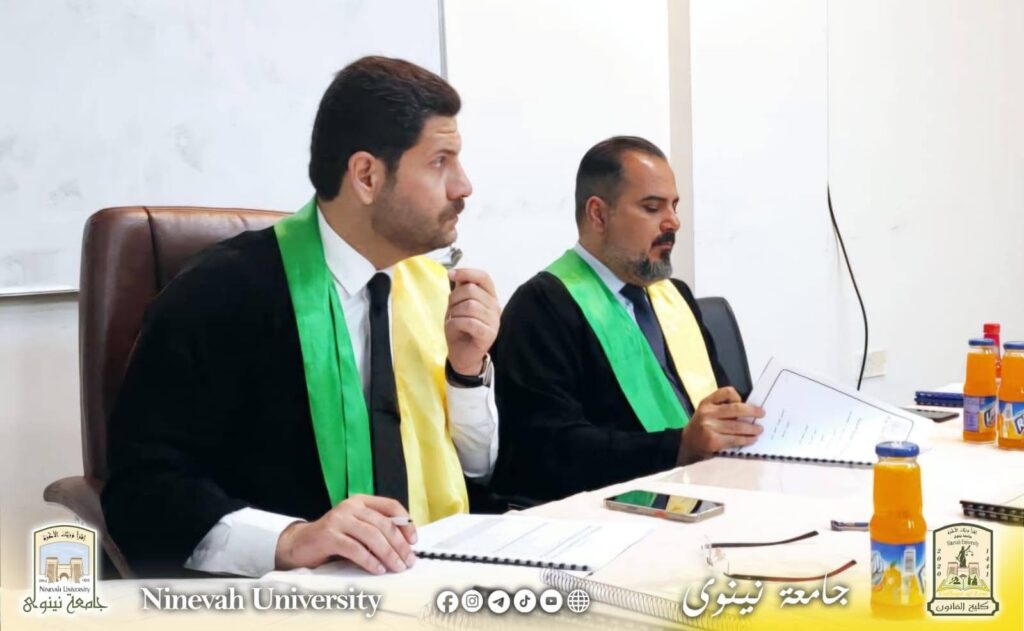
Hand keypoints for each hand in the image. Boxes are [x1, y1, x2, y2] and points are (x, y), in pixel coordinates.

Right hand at [274, 495, 416, 573]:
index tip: (414, 540)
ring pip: (371, 536)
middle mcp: (350, 507)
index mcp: (361, 502)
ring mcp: (338, 520)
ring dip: (388, 554)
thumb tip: (405, 546)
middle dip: (400, 544)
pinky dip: (369, 560)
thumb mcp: (358, 529)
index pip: (390, 506)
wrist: (300, 544)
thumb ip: (377, 531)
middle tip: (409, 560)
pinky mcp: (328, 535)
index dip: (405, 523)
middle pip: (384, 524)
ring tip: (397, 566)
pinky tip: (378, 569)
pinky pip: (355, 549)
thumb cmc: (334, 538)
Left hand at [445, 268, 499, 375]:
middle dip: (454, 299)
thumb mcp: (457, 305)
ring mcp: (494, 321)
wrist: (462, 355)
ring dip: (454, 313)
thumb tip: (453, 273)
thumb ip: (460, 290)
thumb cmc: (460, 329)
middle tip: (452, 312)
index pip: (483, 277)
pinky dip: (456, 324)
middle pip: (471, 290)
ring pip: (469, 306)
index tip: (450, 275)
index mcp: (489, 297)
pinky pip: (469, 322)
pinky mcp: (489, 334)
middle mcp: (495, 307)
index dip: (466, 272)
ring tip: (454, 321)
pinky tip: (456, 329)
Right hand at [677, 387, 765, 464]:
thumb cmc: (701, 427)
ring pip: (737, 426)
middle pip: (735, 409)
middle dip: (752, 412)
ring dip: (752, 429)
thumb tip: (748, 410)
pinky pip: (735, 440)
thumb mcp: (706, 412)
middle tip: (762, 414)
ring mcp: (709, 428)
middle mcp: (707, 413)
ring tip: (759, 430)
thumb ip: (721, 408)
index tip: (743, 402)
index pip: (726, 392)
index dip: (737, 396)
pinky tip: (751, 439)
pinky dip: (746, 440)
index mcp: (707, 403)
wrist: (686, 444)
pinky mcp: (713, 442)